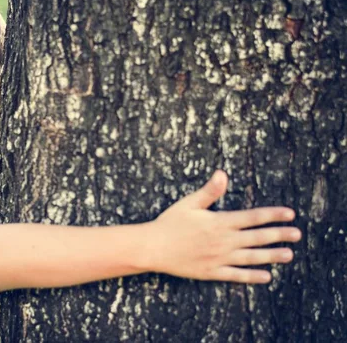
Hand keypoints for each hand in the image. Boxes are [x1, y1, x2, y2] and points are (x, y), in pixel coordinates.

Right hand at [148, 170, 300, 283]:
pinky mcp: (212, 272)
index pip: (252, 217)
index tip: (289, 213)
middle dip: (279, 235)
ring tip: (288, 255)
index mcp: (219, 222)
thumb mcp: (189, 203)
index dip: (272, 214)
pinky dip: (252, 277)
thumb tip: (222, 173)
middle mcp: (223, 241)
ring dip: (271, 256)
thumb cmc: (169, 223)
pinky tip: (266, 277)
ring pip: (251, 257)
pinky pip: (236, 276)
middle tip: (297, 234)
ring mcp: (219, 258)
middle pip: (257, 237)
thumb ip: (209, 191)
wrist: (153, 247)